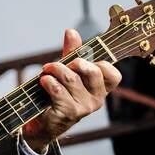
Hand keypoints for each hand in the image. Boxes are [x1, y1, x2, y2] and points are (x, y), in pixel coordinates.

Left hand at [22, 28, 121, 151]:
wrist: (41, 123)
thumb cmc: (56, 95)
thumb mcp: (66, 71)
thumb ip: (71, 53)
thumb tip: (71, 31)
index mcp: (100, 89)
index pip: (113, 74)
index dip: (100, 64)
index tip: (81, 61)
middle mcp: (96, 100)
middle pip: (92, 71)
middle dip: (73, 62)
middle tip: (58, 65)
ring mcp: (83, 108)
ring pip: (71, 78)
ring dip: (54, 70)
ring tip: (46, 72)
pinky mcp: (68, 113)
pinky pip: (58, 89)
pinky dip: (48, 81)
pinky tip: (43, 82)